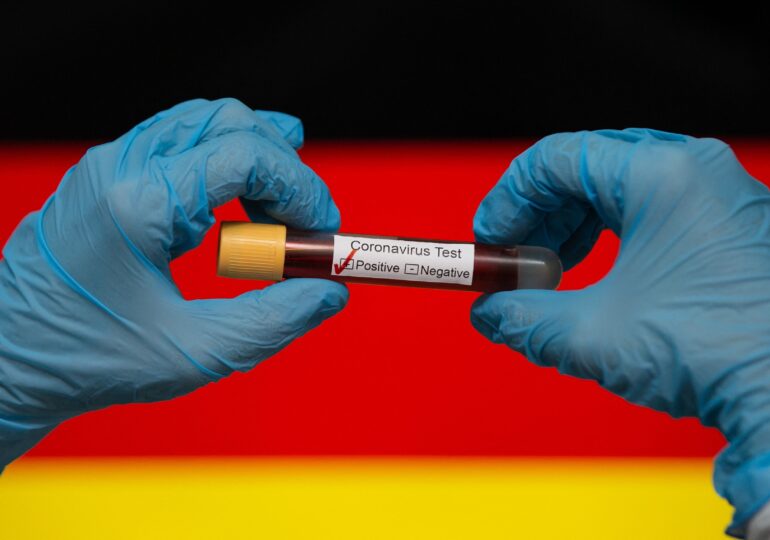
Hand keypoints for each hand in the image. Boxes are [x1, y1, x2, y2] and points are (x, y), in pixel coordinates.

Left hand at [0, 98, 346, 466]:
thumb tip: (329, 294)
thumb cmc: (88, 360)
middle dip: (282, 162)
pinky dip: (222, 161)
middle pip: (225, 121)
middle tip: (306, 219)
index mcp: (135, 203)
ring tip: (282, 205)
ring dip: (254, 155)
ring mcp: (109, 165)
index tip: (323, 229)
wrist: (11, 359)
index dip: (298, 185)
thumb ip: (272, 322)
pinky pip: (179, 142)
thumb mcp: (193, 354)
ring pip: (203, 122)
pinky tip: (241, 198)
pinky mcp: (110, 176)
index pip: (241, 153)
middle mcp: (118, 167)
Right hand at [470, 129, 769, 536]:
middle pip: (588, 169)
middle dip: (539, 217)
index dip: (508, 199)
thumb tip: (489, 315)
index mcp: (664, 174)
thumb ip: (525, 319)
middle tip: (515, 262)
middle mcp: (696, 172)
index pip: (557, 158)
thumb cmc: (716, 353)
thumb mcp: (596, 334)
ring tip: (552, 276)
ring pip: (620, 191)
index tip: (489, 240)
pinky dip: (612, 240)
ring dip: (573, 229)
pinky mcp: (730, 229)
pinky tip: (599, 277)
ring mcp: (720, 197)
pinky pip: (654, 213)